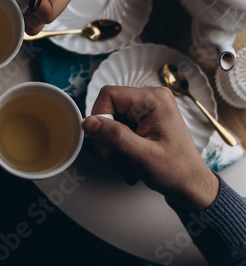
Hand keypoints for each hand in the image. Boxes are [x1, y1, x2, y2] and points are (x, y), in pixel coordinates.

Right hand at [82, 86, 218, 210]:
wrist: (190, 185)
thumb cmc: (177, 170)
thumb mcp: (143, 156)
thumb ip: (115, 137)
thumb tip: (89, 122)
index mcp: (154, 100)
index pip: (109, 95)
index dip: (100, 117)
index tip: (102, 141)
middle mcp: (150, 100)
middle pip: (108, 109)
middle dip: (106, 137)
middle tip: (111, 158)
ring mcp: (146, 110)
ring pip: (110, 122)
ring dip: (112, 146)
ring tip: (125, 165)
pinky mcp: (142, 121)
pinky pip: (117, 130)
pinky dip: (118, 148)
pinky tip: (128, 163)